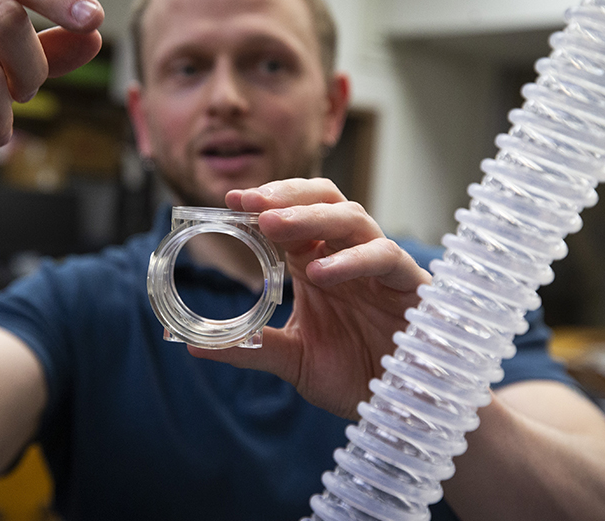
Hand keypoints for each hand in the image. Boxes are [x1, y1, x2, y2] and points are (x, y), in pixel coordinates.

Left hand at [189, 178, 430, 419]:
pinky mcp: (411, 284)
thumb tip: (193, 346)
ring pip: (353, 218)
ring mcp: (380, 267)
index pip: (292, 217)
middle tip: (248, 202)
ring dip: (312, 217)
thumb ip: (250, 348)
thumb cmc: (353, 375)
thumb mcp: (293, 360)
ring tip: (273, 225)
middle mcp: (348, 257)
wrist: (399, 408)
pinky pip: (386, 257)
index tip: (229, 201)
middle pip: (324, 200)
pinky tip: (319, 272)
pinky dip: (353, 259)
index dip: (265, 204)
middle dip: (286, 196)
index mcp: (318, 264)